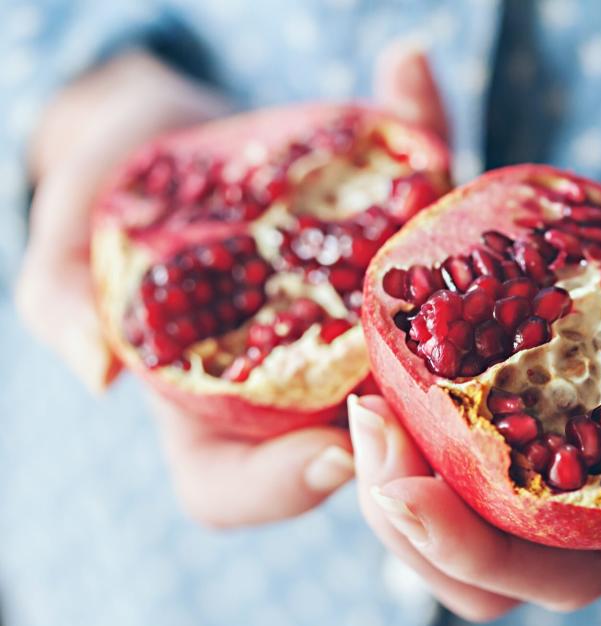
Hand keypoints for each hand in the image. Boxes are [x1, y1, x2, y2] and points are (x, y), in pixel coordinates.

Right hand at [15, 44, 448, 526]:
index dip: (285, 487)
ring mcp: (358, 301)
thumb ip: (62, 299)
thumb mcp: (68, 248)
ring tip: (443, 227)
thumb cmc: (106, 205)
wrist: (162, 137)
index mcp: (219, 400)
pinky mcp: (388, 232)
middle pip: (362, 432)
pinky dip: (419, 133)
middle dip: (405, 425)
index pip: (245, 482)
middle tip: (427, 382)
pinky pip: (416, 196)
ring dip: (448, 284)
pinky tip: (404, 74)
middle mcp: (306, 366)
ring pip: (421, 317)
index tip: (335, 455)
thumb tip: (95, 368)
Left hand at [349, 178, 600, 618]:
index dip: (478, 554)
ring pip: (466, 494)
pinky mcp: (556, 373)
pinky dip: (424, 397)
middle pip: (487, 552)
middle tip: (364, 426)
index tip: (406, 492)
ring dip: (398, 464)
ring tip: (361, 398)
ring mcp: (577, 429)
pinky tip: (392, 345)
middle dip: (408, 513)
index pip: (562, 570)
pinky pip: (472, 410)